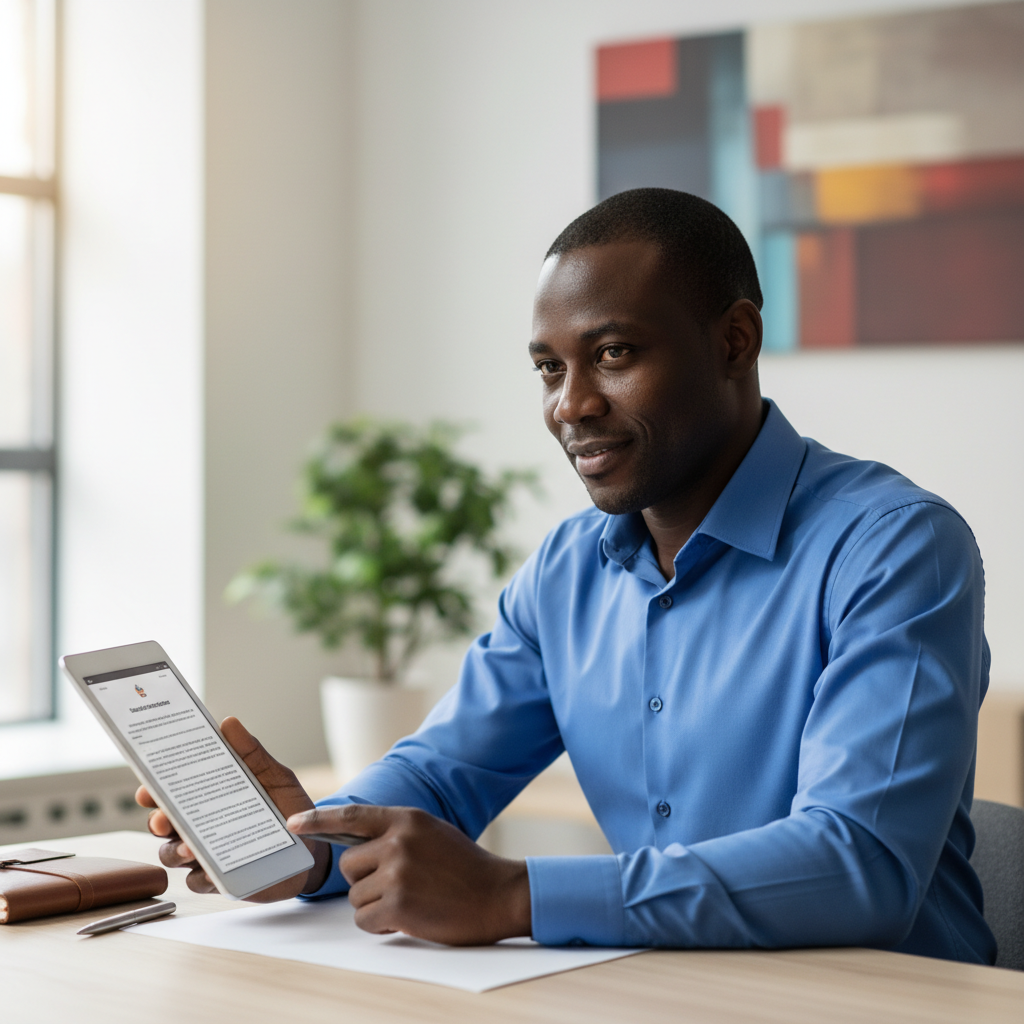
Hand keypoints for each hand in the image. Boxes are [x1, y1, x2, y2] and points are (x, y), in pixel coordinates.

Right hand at [135, 716, 330, 899]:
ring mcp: (207, 854)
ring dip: (175, 850)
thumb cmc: (288, 808)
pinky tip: (207, 870)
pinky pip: (198, 881)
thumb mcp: (274, 777)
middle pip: (164, 824)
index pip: (172, 793)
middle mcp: (200, 826)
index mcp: (208, 798)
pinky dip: (200, 876)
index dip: (153, 790)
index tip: (147, 786)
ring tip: (189, 847)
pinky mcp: (220, 879)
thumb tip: (229, 723)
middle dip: (157, 821)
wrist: (313, 845)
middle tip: (162, 818)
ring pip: (173, 854)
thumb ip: (252, 753)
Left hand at [287, 804, 530, 944]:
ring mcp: (398, 873)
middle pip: (348, 866)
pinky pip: (364, 920)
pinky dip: (380, 925)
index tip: (293, 824)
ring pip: (355, 896)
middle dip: (364, 881)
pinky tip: (406, 917)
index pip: (351, 816)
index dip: (318, 820)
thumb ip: (395, 833)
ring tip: (409, 900)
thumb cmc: (463, 866)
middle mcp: (398, 842)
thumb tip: (354, 843)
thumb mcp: (430, 833)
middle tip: (395, 885)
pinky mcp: (398, 904)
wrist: (497, 894)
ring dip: (375, 905)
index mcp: (406, 819)